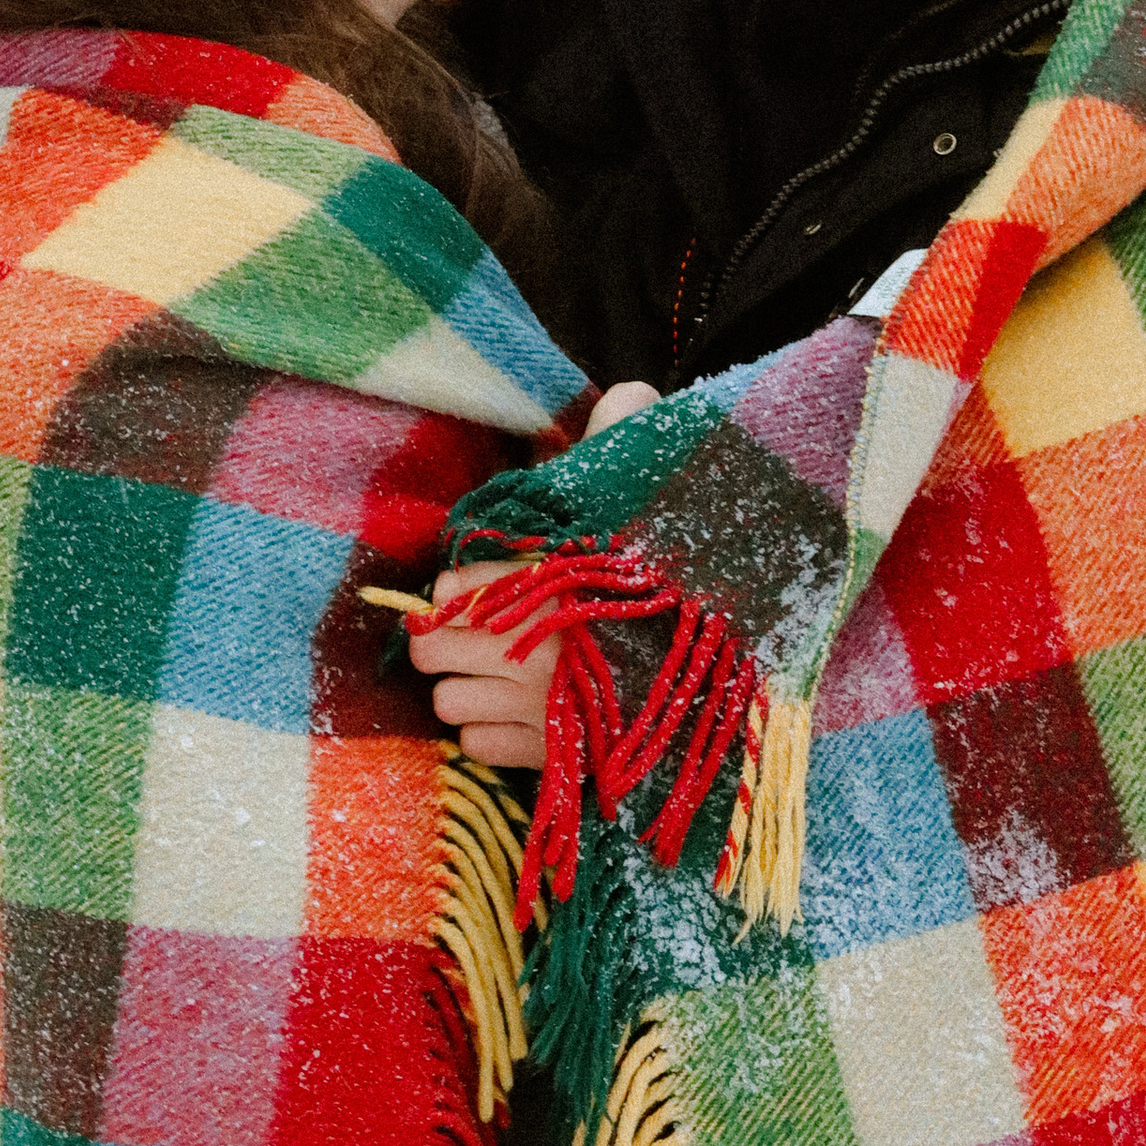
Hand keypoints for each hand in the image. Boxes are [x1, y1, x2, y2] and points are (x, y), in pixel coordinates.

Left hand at [408, 384, 659, 762]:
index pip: (446, 589)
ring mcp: (532, 704)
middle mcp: (523, 645)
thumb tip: (632, 392)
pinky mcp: (548, 753)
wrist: (718, 676)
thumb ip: (625, 443)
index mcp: (536, 581)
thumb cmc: (672, 580)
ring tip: (505, 678)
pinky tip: (524, 716)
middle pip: (428, 650)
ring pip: (448, 702)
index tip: (485, 589)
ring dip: (470, 691)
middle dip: (448, 641)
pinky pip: (477, 746)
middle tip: (481, 635)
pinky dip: (492, 734)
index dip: (459, 589)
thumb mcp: (645, 504)